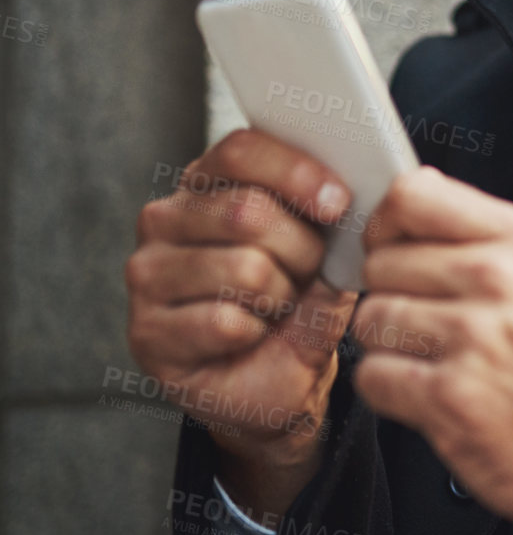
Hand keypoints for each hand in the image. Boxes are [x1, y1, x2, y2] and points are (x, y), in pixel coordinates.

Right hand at [125, 129, 357, 518]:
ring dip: (281, 297)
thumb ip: (330, 220)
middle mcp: (165, 218)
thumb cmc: (296, 307)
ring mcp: (148, 273)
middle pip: (247, 210)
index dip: (294, 171)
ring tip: (275, 308)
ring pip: (244, 268)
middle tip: (308, 275)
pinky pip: (225, 322)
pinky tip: (248, 337)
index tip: (338, 200)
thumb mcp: (326, 256)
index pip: (240, 151)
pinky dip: (255, 334)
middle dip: (302, 250)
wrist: (274, 383)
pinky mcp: (146, 330)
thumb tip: (343, 194)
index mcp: (206, 182)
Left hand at [351, 166, 512, 534]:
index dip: (385, 224)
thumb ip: (483, 232)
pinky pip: (372, 375)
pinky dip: (388, 389)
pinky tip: (425, 393)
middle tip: (424, 321)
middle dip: (391, 294)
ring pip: (371, 318)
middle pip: (382, 262)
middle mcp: (499, 280)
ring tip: (430, 360)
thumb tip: (413, 194)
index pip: (412, 197)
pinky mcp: (450, 397)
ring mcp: (474, 339)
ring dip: (388, 345)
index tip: (389, 247)